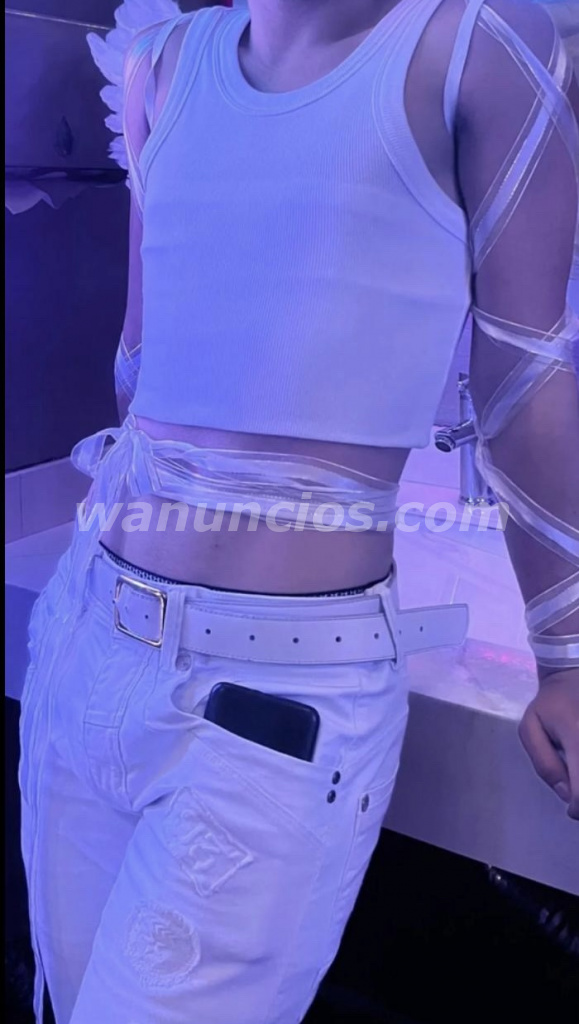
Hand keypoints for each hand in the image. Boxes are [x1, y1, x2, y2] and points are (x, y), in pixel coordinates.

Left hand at [519, 669, 578, 819]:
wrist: (575, 675)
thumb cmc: (550, 704)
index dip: (578, 807)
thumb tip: (565, 793)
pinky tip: (577, 760)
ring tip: (574, 771)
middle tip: (577, 792)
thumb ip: (544, 763)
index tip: (572, 808)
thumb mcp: (531, 728)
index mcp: (576, 736)